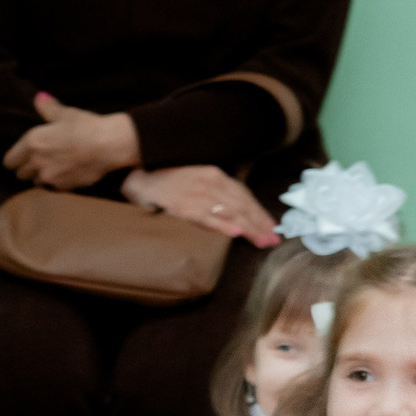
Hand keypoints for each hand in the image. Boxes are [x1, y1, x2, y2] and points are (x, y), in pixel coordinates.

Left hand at [2, 92, 139, 190]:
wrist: (107, 146)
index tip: (18, 159)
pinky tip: (65, 175)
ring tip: (51, 169)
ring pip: (35, 183)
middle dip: (26, 169)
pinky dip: (56, 183)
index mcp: (32, 142)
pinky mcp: (63, 187)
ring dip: (40, 177)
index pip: (10, 161)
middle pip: (20, 174)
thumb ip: (48, 109)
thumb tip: (39, 98)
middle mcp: (36, 162)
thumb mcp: (65, 113)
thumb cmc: (85, 126)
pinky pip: (52, 188)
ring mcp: (49, 178)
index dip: (13, 160)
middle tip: (36, 162)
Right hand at [123, 165, 279, 247]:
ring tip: (263, 240)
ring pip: (229, 212)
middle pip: (241, 205)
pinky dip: (223, 225)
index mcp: (215, 175)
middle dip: (259, 223)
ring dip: (249, 227)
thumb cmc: (169, 182)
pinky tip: (236, 232)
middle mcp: (210, 182)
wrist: (141, 178)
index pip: (243, 195)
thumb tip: (235, 212)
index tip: (272, 226)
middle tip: (274, 239)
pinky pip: (207, 217)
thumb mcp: (197, 179)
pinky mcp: (183, 205)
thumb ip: (215, 193)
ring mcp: (197, 194)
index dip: (259, 211)